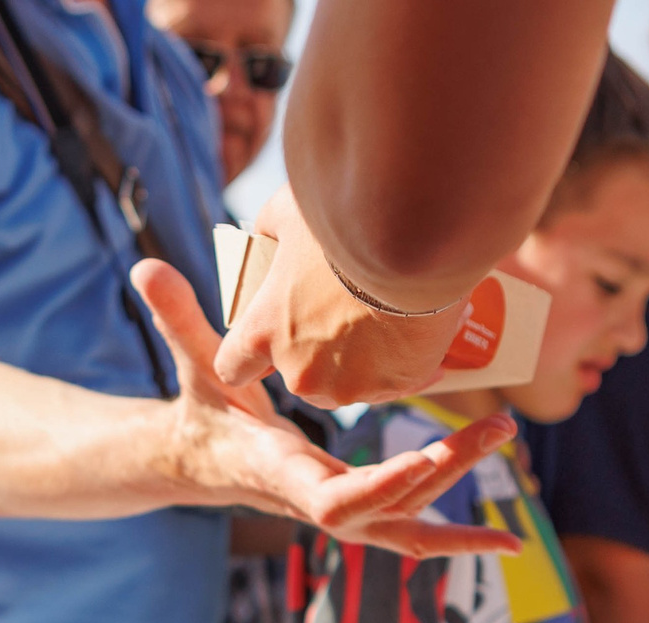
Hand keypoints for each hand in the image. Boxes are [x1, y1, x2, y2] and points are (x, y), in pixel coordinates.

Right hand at [133, 259, 518, 560]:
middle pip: (385, 508)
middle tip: (490, 430)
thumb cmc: (203, 411)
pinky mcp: (358, 509)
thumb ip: (177, 321)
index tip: (420, 463)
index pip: (330, 500)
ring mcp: (340, 512)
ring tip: (503, 435)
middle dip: (439, 472)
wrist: (201, 461)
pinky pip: (412, 532)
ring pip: (406, 522)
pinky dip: (456, 539)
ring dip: (457, 485)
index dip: (377, 487)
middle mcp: (314, 502)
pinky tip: (505, 542)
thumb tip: (143, 267)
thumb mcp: (194, 365)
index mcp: (280, 473)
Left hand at [212, 188, 469, 408]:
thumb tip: (268, 237)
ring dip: (356, 362)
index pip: (232, 368)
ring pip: (347, 384)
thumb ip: (269, 233)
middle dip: (313, 353)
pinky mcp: (396, 385)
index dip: (247, 357)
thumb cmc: (345, 221)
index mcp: (263, 333)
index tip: (266, 339)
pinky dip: (400, 360)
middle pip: (297, 377)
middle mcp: (301, 371)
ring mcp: (351, 385)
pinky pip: (394, 379)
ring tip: (378, 319)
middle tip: (339, 314)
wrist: (416, 238)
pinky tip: (412, 329)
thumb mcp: (289, 212)